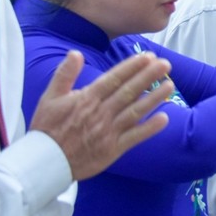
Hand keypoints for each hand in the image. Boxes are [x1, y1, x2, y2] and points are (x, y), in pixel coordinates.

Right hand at [29, 50, 173, 179]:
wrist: (45, 162)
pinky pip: (135, 137)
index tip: (148, 57)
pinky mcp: (113, 149)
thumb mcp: (50, 97)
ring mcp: (108, 131)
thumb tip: (75, 53)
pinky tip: (165, 118)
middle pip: (129, 91)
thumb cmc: (47, 128)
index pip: (114, 79)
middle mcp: (100, 113)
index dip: (132, 67)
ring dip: (154, 98)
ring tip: (170, 85)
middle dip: (148, 77)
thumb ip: (64, 74)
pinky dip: (150, 128)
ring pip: (135, 111)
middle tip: (165, 64)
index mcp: (87, 99)